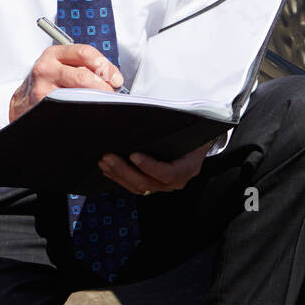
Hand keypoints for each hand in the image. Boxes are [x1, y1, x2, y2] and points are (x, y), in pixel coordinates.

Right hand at [10, 43, 124, 121]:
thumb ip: (86, 66)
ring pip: (78, 95)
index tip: (116, 79)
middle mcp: (46, 68)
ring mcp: (42, 88)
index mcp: (55, 54)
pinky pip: (69, 107)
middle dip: (104, 87)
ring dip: (95, 100)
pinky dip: (83, 109)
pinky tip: (87, 109)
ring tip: (101, 102)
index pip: (85, 53)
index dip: (106, 66)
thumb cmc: (50, 81)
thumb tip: (113, 78)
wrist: (24, 99)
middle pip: (84, 76)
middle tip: (112, 94)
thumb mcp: (63, 66)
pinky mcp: (43, 105)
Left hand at [99, 139, 214, 193]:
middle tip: (109, 157)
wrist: (200, 142)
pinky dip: (120, 178)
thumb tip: (150, 117)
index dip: (149, 167)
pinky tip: (108, 169)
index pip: (168, 173)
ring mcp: (164, 184)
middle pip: (148, 183)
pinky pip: (136, 186)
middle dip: (125, 171)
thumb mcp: (191, 129)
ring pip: (139, 187)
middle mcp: (177, 180)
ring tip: (105, 162)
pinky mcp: (154, 184)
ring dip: (119, 175)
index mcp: (188, 167)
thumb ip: (174, 128)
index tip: (133, 155)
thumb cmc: (194, 134)